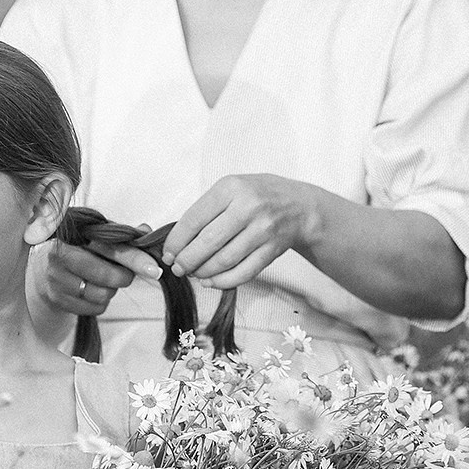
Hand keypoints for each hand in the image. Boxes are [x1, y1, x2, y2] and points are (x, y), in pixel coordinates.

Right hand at [31, 234, 161, 317]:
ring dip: (110, 291)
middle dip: (124, 277)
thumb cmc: (78, 251)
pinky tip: (92, 292)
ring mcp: (56, 279)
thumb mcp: (97, 238)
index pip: (110, 248)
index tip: (154, 269)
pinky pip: (94, 308)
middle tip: (124, 274)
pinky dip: (100, 303)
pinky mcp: (56, 299)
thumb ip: (122, 235)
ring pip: (102, 295)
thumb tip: (146, 231)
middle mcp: (60, 256)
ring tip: (103, 282)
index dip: (134, 258)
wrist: (45, 271)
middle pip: (107, 276)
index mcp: (72, 235)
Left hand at [162, 174, 316, 287]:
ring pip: (224, 260)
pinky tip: (211, 281)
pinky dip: (223, 281)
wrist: (300, 206)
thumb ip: (207, 209)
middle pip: (208, 242)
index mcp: (231, 188)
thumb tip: (178, 241)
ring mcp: (263, 230)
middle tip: (178, 268)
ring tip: (193, 274)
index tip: (168, 253)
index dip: (177, 240)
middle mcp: (248, 207)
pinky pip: (243, 272)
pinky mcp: (272, 250)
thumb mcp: (232, 188)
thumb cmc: (259, 196)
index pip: (195, 218)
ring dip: (203, 272)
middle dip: (187, 260)